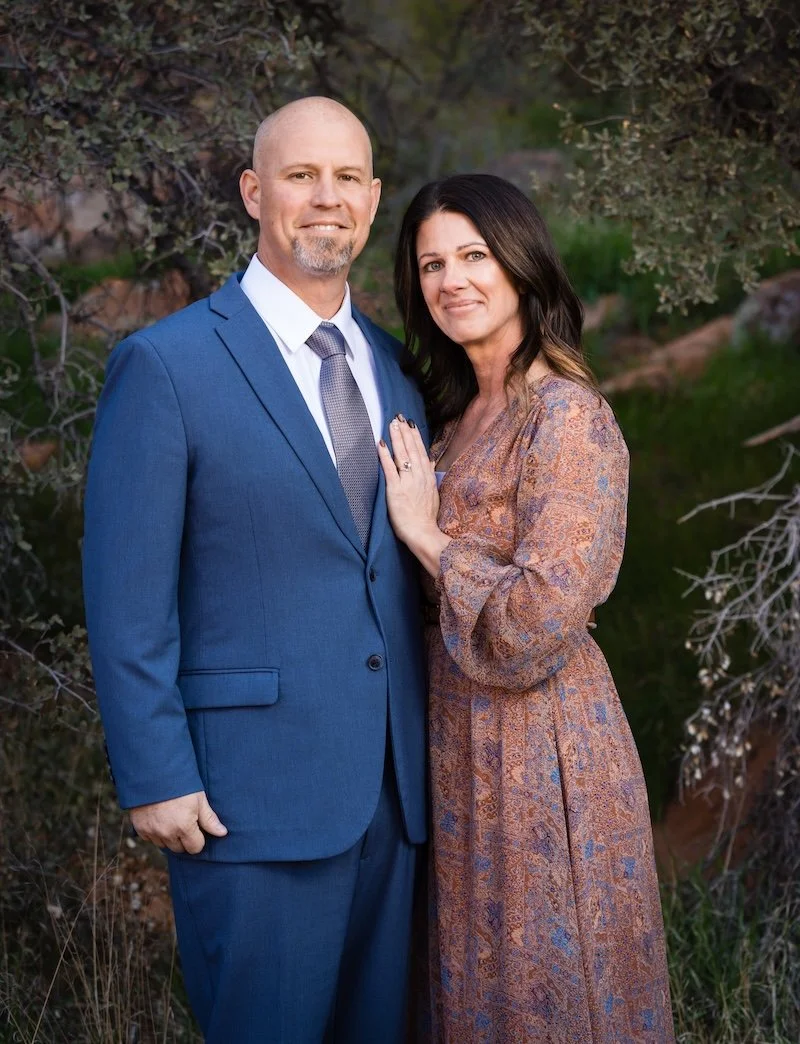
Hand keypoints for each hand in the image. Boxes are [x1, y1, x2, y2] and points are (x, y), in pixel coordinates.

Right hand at [129, 790, 227, 854]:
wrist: (153, 773)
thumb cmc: (179, 784)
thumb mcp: (198, 798)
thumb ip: (209, 819)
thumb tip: (222, 833)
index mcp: (184, 827)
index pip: (195, 848)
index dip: (199, 838)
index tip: (197, 827)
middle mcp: (167, 833)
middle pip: (180, 849)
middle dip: (184, 839)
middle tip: (185, 821)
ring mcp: (152, 832)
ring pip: (164, 845)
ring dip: (169, 837)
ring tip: (172, 818)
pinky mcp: (140, 829)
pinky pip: (150, 839)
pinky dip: (156, 833)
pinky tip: (160, 818)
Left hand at [377, 415, 438, 545]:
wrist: (423, 533)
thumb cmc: (426, 518)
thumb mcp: (433, 494)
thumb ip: (430, 477)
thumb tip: (431, 462)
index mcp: (427, 477)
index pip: (421, 452)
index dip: (415, 437)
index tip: (411, 424)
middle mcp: (419, 476)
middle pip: (412, 449)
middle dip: (405, 432)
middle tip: (399, 417)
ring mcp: (408, 482)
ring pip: (402, 455)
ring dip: (397, 438)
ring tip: (392, 424)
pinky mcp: (396, 489)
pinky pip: (389, 469)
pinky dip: (385, 455)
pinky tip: (380, 444)